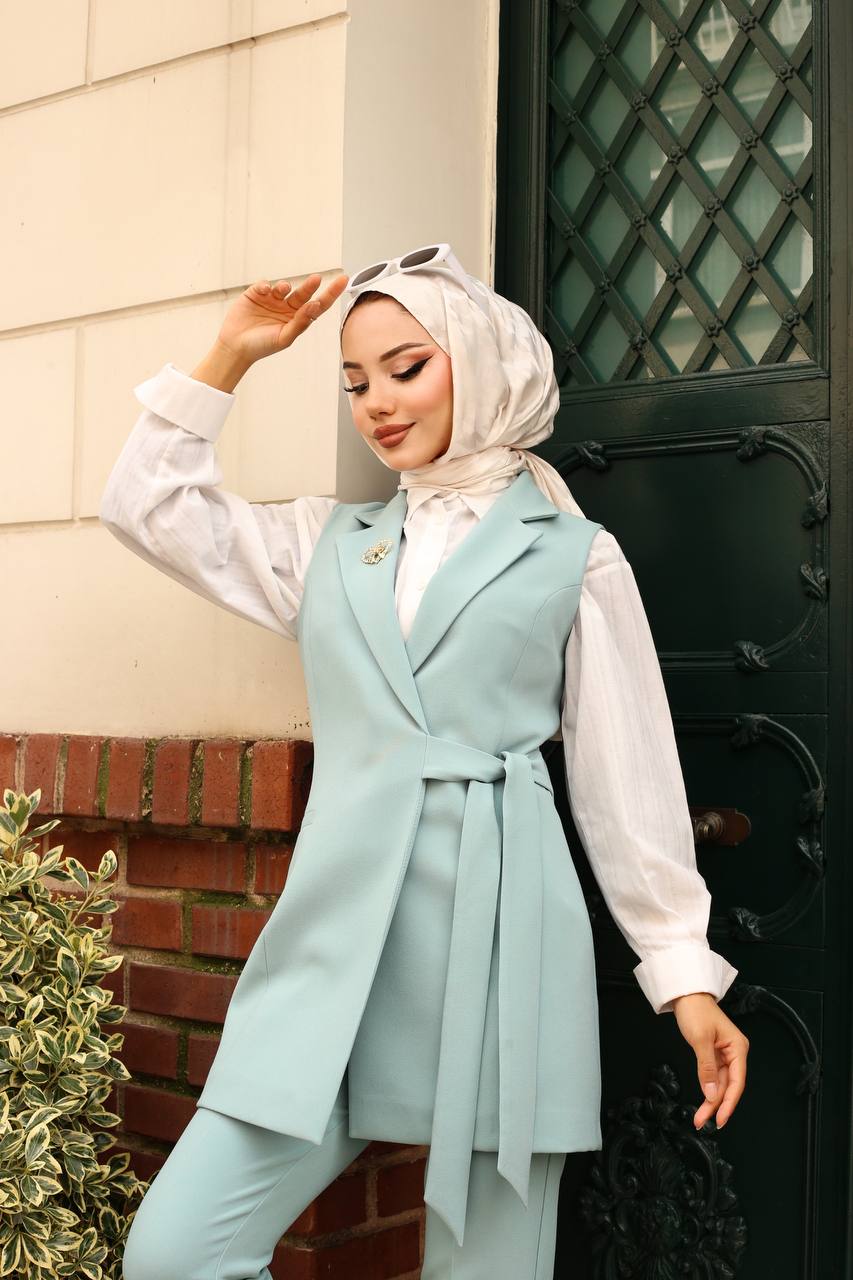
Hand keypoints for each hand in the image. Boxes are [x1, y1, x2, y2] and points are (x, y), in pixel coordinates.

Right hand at [216, 271, 350, 366]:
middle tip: (316, 279)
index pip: (318, 305)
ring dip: (285, 286)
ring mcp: (272, 300)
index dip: (331, 293)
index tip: (343, 280)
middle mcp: (287, 308)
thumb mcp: (284, 338)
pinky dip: (266, 285)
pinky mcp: (256, 294)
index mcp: (297, 319)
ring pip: (283, 287)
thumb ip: (300, 323)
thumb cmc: (262, 346)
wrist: (235, 347)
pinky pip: (265, 284)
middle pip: (303, 293)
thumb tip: (315, 306)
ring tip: (282, 290)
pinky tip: (265, 291)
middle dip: (310, 286)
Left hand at [671, 991, 748, 1129]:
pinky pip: (713, 1077)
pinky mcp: (714, 1055)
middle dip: (716, 1105)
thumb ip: (707, 1068)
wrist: (686, 994)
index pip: (737, 1081)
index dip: (729, 1102)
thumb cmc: (696, 1010)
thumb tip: (711, 1093)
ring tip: (700, 1117)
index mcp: (738, 1048)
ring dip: (711, 1100)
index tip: (720, 1118)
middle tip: (703, 1121)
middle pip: (728, 1086)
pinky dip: (707, 1089)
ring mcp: (724, 1054)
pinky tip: (703, 1101)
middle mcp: (735, 1053)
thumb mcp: (700, 1039)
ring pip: (720, 1084)